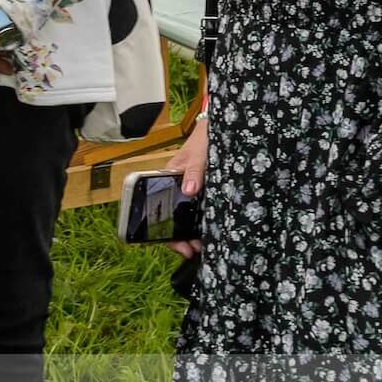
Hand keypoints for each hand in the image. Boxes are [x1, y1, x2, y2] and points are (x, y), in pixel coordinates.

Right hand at [166, 116, 206, 260]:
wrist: (221, 130)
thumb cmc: (203, 140)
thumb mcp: (197, 154)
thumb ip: (193, 171)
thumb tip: (189, 190)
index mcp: (168, 180)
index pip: (160, 210)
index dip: (166, 231)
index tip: (179, 244)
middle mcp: (179, 190)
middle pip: (174, 221)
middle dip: (181, 239)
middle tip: (193, 251)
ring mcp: (193, 194)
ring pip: (188, 220)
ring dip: (193, 235)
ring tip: (203, 247)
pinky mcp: (207, 195)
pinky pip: (202, 214)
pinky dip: (205, 226)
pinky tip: (213, 234)